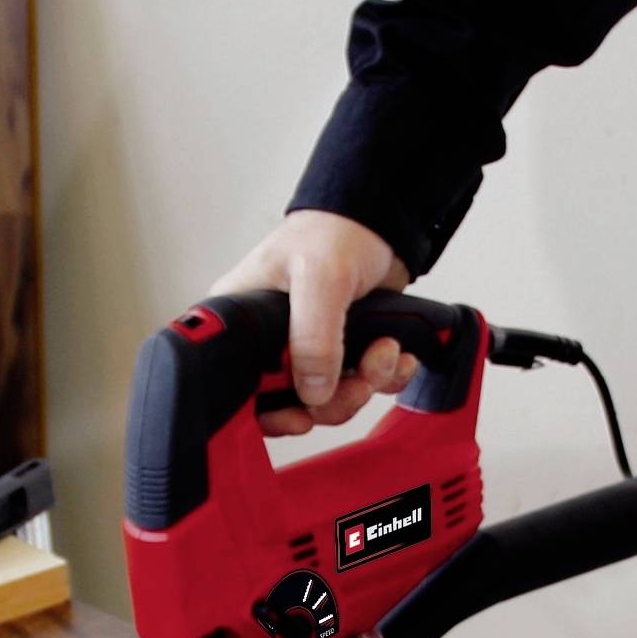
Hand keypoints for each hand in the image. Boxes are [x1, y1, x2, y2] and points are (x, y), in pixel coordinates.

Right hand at [210, 211, 412, 435]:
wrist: (381, 222)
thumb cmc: (335, 230)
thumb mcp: (319, 277)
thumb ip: (312, 335)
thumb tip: (312, 392)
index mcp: (243, 320)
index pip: (239, 384)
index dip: (267, 410)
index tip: (301, 415)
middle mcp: (270, 340)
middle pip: (288, 401)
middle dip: (332, 400)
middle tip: (359, 381)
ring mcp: (307, 348)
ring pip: (329, 399)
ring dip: (365, 384)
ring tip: (386, 352)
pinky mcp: (341, 351)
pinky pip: (360, 385)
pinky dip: (385, 377)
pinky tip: (397, 355)